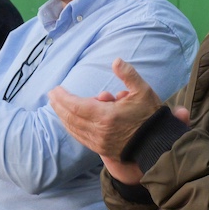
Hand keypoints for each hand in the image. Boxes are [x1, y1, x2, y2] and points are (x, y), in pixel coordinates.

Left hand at [48, 58, 164, 184]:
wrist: (158, 144)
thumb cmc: (150, 116)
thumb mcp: (143, 91)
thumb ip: (128, 75)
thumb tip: (116, 60)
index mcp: (106, 116)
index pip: (76, 106)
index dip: (63, 98)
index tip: (55, 89)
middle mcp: (99, 131)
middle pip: (71, 117)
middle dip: (58, 106)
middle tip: (50, 95)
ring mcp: (99, 142)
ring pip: (74, 129)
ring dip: (63, 116)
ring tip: (55, 106)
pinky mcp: (101, 149)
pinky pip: (80, 137)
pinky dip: (71, 128)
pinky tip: (68, 121)